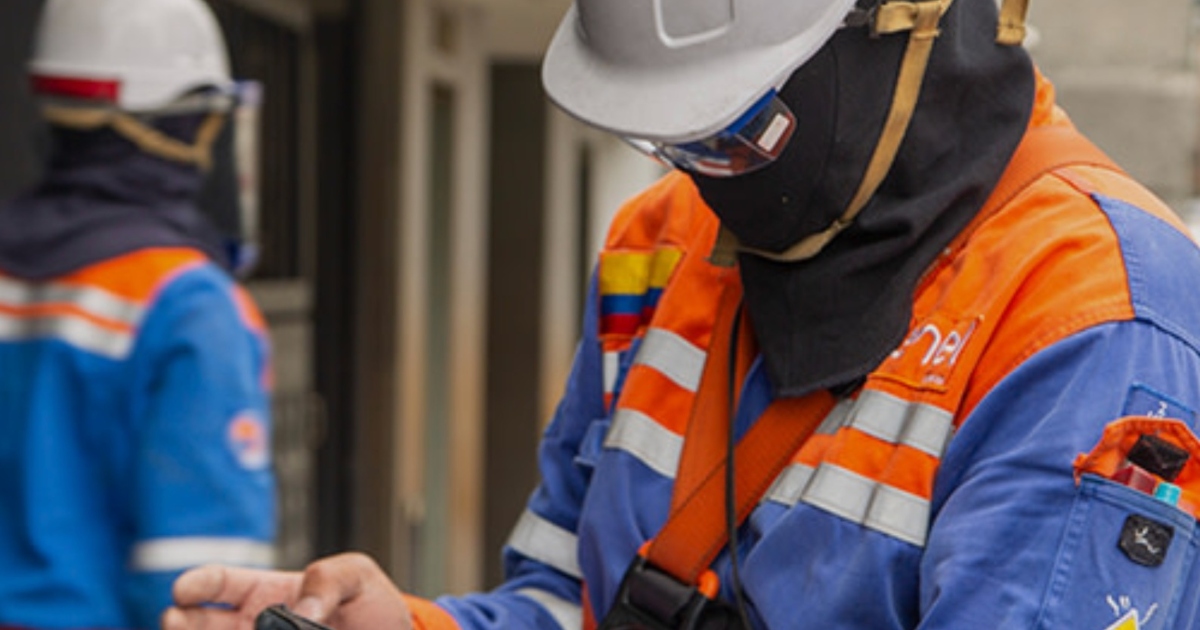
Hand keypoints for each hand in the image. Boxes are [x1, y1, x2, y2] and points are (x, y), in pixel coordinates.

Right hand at [162, 553, 412, 629]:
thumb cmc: (371, 607)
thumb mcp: (358, 577)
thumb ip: (329, 579)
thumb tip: (302, 609)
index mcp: (265, 592)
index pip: (218, 583)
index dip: (196, 584)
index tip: (183, 590)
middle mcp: (252, 626)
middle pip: (196, 624)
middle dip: (178, 622)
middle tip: (174, 621)